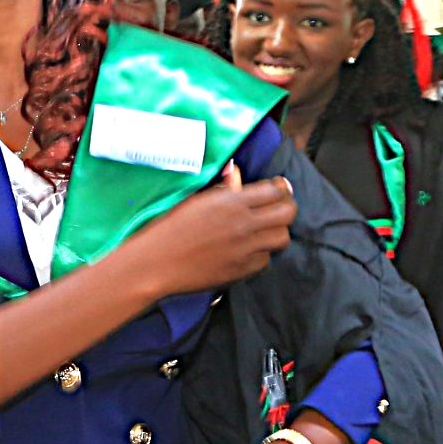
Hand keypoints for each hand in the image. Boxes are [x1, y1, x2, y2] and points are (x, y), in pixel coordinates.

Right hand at [114, 162, 294, 303]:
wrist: (155, 263)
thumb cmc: (168, 228)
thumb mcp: (193, 200)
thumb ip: (221, 187)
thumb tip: (237, 174)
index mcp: (230, 201)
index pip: (275, 190)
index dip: (280, 188)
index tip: (278, 188)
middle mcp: (243, 223)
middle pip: (287, 212)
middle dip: (286, 208)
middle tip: (277, 208)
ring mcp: (245, 248)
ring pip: (282, 238)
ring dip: (275, 232)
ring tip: (263, 231)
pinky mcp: (242, 270)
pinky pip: (265, 259)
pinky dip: (260, 253)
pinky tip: (246, 250)